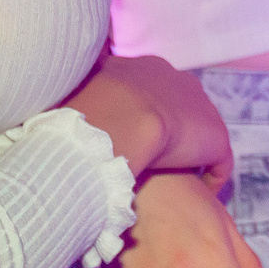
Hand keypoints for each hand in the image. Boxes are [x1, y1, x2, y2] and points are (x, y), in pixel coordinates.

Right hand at [64, 51, 234, 184]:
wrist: (119, 115)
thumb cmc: (88, 107)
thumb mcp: (75, 93)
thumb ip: (72, 99)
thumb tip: (50, 111)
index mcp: (145, 70)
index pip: (150, 93)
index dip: (142, 117)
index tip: (132, 139)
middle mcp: (177, 82)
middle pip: (179, 109)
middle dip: (169, 133)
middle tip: (154, 163)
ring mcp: (200, 108)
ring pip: (199, 135)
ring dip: (188, 158)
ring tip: (176, 185)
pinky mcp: (215, 137)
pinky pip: (218, 162)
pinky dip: (209, 179)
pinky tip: (196, 197)